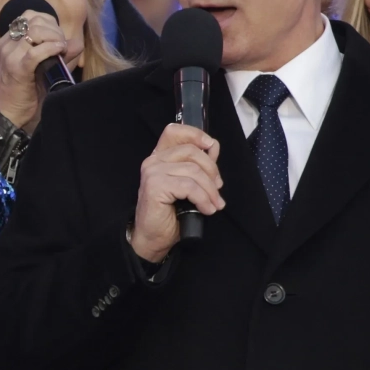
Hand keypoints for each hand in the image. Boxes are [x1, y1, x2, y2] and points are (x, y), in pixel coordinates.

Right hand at [0, 10, 82, 130]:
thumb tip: (76, 43)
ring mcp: (10, 55)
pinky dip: (51, 48)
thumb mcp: (44, 68)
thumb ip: (62, 55)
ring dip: (54, 37)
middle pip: (35, 20)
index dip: (49, 21)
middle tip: (62, 45)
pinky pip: (35, 51)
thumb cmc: (25, 92)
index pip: (30, 15)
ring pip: (35, 31)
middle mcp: (7, 43)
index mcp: (9, 40)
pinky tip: (60, 51)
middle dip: (54, 29)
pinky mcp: (17, 68)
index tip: (58, 37)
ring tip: (61, 49)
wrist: (8, 114)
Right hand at [131, 123, 224, 261]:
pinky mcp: (155, 186)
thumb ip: (197, 165)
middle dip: (211, 170)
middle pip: (191, 151)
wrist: (153, 237)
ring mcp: (152, 172)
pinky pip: (189, 186)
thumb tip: (212, 147)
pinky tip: (207, 209)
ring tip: (214, 204)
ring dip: (210, 190)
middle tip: (217, 190)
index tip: (210, 147)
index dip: (195, 134)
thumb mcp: (188, 185)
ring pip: (193, 171)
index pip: (174, 131)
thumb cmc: (169, 214)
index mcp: (160, 157)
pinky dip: (203, 199)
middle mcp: (153, 161)